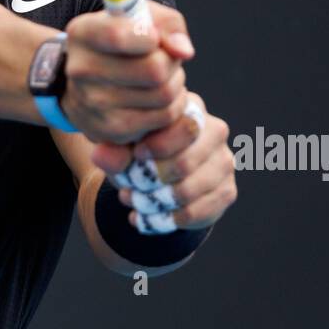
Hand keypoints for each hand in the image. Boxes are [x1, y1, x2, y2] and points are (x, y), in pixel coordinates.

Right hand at [57, 0, 192, 144]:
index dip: (150, 37)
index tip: (154, 37)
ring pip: (164, 95)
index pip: (118, 36)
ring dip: (175, 84)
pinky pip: (164, 118)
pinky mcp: (111, 130)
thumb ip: (167, 24)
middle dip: (171, 62)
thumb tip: (183, 51)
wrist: (90, 82)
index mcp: (83, 34)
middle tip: (167, 59)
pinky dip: (173, 105)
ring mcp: (94, 104)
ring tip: (163, 77)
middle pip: (154, 69)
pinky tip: (160, 97)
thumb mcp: (140, 18)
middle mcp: (81, 70)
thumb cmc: (122, 42)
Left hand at [91, 90, 236, 231]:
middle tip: (129, 188)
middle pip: (185, 164)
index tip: (137, 156)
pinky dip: (167, 219)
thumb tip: (101, 156)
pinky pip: (196, 212)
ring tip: (134, 201)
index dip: (158, 146)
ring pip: (188, 191)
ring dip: (155, 203)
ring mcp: (224, 162)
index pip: (184, 126)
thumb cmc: (139, 151)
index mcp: (191, 108)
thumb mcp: (122, 146)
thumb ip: (112, 149)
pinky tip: (147, 216)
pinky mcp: (227, 190)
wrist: (157, 177)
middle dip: (151, 181)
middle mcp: (215, 131)